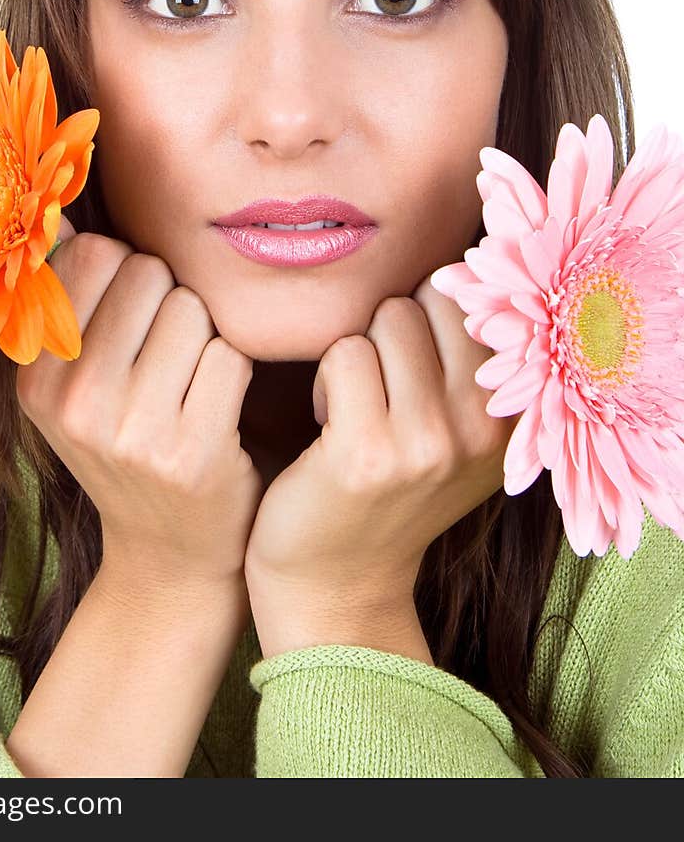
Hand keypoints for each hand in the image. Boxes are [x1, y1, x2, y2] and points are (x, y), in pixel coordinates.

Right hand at [16, 215, 264, 597]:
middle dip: (170, 302)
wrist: (169, 554)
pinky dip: (233, 373)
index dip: (126, 274)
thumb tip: (59, 208)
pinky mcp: (192, 452)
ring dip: (205, 337)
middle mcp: (73, 402)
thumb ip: (66, 297)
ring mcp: (131, 432)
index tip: (128, 321)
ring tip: (188, 385)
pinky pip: (230, 355)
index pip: (93, 254)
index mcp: (34, 375)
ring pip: (194, 309)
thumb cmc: (128, 442)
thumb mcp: (73, 383)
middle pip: (150, 274)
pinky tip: (216, 411)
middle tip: (164, 360)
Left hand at [242, 274, 516, 653]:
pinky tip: (329, 427)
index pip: (483, 298)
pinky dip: (325, 381)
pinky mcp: (369, 453)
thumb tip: (472, 260)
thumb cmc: (389, 486)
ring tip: (356, 407)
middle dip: (394, 326)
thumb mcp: (457, 428)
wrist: (337, 582)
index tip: (418, 359)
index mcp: (515, 415)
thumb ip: (476, 359)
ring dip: (357, 352)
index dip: (435, 309)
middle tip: (383, 387)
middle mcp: (486, 428)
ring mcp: (431, 442)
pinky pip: (344, 353)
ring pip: (386, 318)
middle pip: (432, 297)